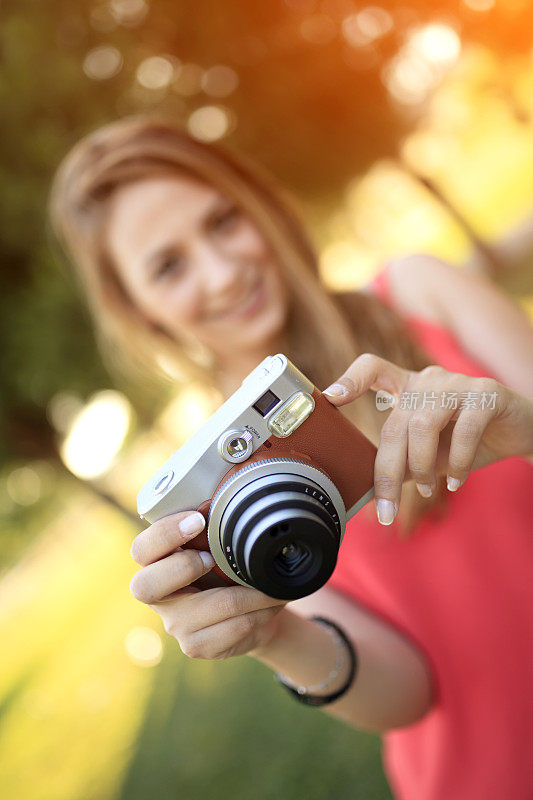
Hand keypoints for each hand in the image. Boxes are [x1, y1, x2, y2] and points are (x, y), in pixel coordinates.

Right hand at [130, 511, 287, 658]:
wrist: (251, 612)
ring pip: (214, 606)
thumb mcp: (219, 543)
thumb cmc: (230, 567)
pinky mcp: (195, 646)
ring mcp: (174, 624)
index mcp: (156, 562)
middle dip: (185, 566)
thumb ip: (215, 524)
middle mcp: (157, 595)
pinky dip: (261, 612)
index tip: (199, 520)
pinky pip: (234, 628)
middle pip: (146, 586)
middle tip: (213, 558)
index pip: (142, 549)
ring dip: (253, 592)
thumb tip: (240, 492)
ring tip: (273, 584)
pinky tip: (270, 605)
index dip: (166, 534)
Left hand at [322, 353, 532, 525]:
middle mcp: (428, 380)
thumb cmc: (469, 441)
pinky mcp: (487, 393)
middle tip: (385, 510)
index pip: (373, 368)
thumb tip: (374, 489)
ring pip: (422, 424)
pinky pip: (464, 429)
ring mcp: (458, 383)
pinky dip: (457, 462)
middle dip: (387, 472)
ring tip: (429, 490)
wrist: (522, 433)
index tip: (330, 398)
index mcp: (409, 387)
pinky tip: (455, 482)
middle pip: (394, 423)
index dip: (351, 380)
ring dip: (421, 465)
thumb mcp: (432, 452)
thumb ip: (406, 459)